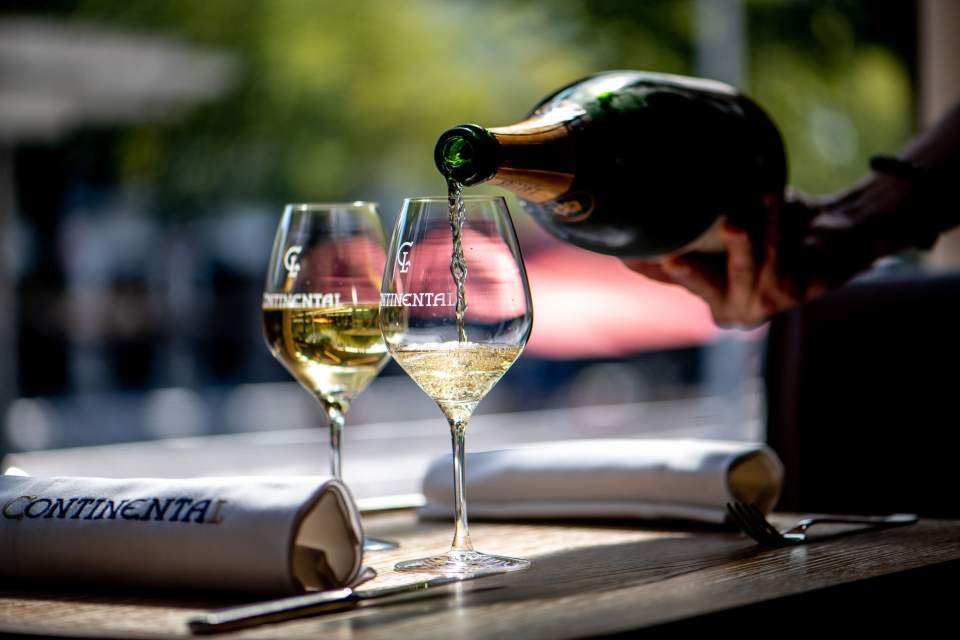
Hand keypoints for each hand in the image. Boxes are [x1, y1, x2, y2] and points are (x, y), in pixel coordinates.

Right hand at [623, 180, 915, 327]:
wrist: (837, 233)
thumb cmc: (775, 222)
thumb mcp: (724, 217)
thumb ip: (693, 216)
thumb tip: (642, 179)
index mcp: (701, 290)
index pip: (660, 274)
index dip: (641, 259)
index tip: (618, 242)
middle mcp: (724, 307)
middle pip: (696, 283)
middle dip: (682, 269)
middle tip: (666, 255)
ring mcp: (757, 307)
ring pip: (742, 268)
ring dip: (740, 241)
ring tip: (732, 219)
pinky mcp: (789, 296)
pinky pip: (778, 257)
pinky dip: (773, 225)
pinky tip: (769, 197)